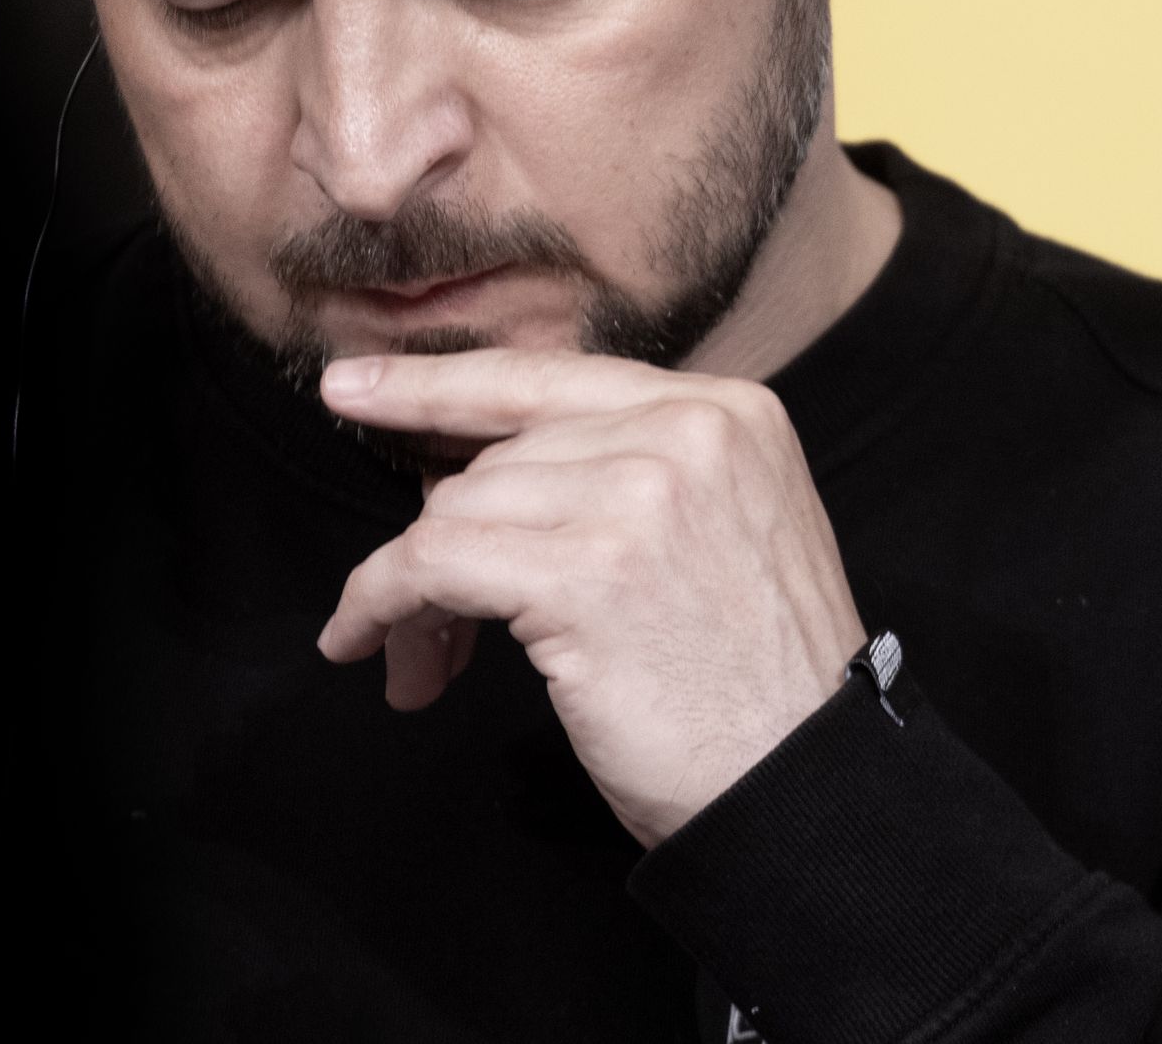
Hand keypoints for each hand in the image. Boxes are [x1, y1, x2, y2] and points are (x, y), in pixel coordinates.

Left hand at [314, 348, 867, 846]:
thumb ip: (634, 475)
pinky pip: (431, 566)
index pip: (552, 379)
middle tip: (436, 633)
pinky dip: (382, 606)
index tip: (356, 387)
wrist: (805, 782)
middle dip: (444, 541)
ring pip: (453, 510)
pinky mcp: (587, 574)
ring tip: (429, 663)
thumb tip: (468, 473)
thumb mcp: (728, 531)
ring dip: (417, 594)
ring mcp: (639, 498)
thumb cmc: (759, 685)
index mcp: (730, 413)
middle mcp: (689, 434)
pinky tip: (376, 648)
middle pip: (497, 457)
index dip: (439, 385)